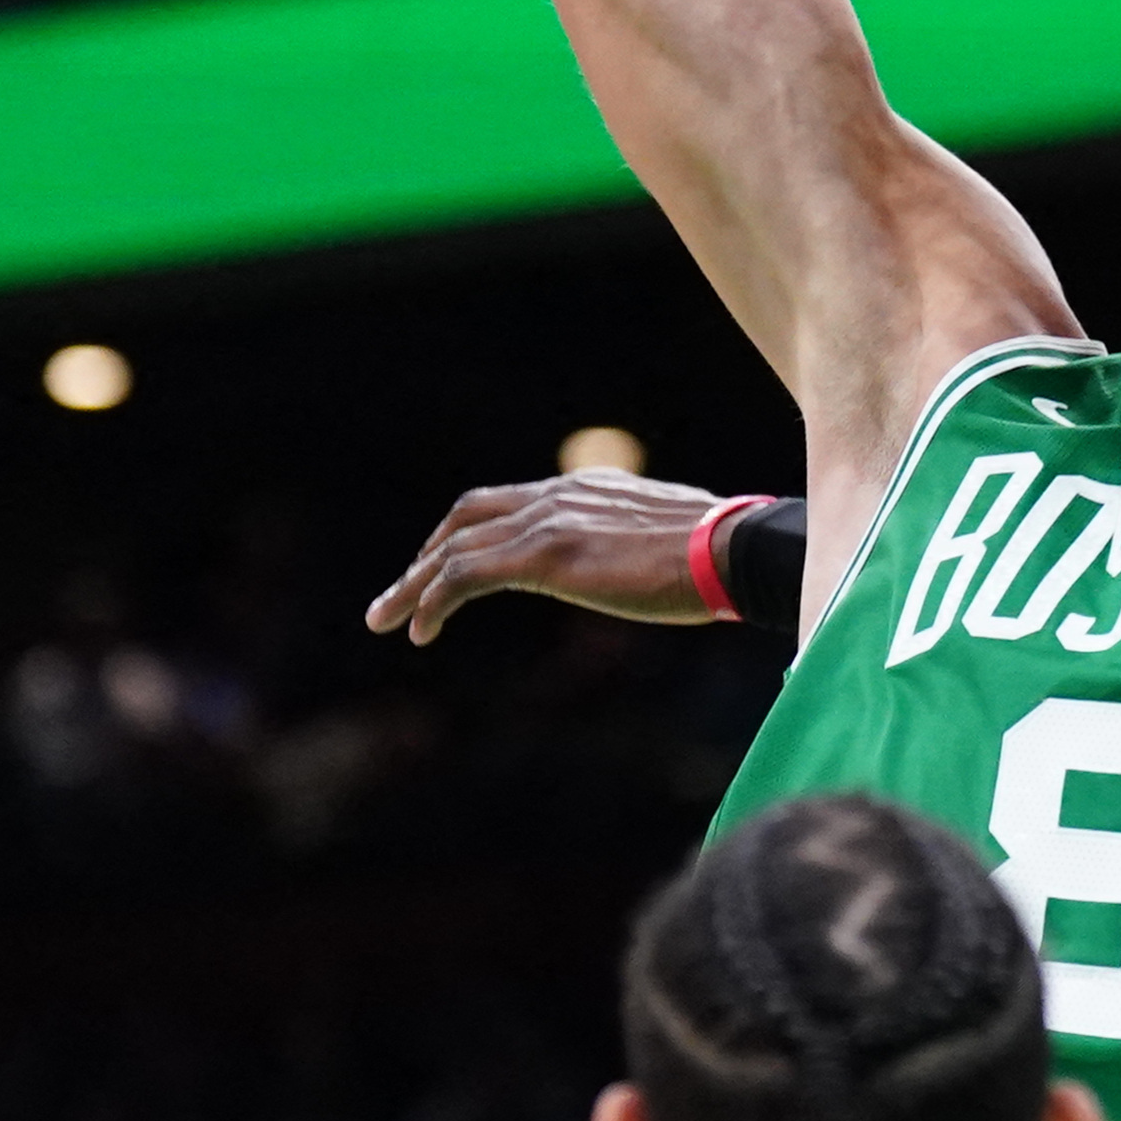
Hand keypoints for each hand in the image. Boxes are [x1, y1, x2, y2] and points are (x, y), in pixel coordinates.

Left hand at [366, 472, 732, 642]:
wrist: (732, 550)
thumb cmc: (714, 555)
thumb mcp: (661, 542)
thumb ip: (632, 547)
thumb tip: (645, 568)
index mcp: (582, 489)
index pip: (501, 504)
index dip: (462, 537)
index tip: (441, 571)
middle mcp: (556, 495)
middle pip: (465, 518)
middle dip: (424, 558)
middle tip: (397, 599)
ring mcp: (548, 521)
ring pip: (454, 548)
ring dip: (413, 586)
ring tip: (387, 621)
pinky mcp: (546, 555)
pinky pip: (467, 574)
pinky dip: (434, 600)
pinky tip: (422, 632)